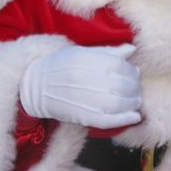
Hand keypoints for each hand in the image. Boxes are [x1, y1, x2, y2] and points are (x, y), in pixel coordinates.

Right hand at [20, 44, 141, 128]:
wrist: (34, 86)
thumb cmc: (60, 66)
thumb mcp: (82, 53)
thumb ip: (108, 52)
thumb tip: (132, 50)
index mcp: (87, 61)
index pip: (120, 66)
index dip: (131, 71)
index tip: (134, 73)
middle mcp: (86, 79)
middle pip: (122, 85)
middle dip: (134, 87)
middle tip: (136, 88)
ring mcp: (84, 99)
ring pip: (119, 103)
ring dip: (133, 102)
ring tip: (136, 100)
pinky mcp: (82, 117)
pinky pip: (108, 120)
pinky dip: (125, 119)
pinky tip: (135, 116)